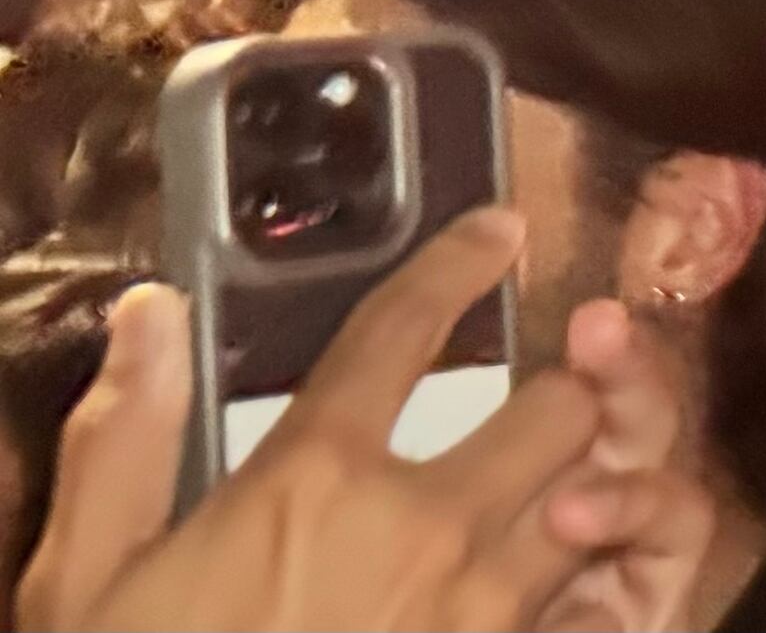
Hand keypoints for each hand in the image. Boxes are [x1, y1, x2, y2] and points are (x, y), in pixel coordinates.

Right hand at [20, 213, 708, 632]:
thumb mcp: (85, 580)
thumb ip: (121, 440)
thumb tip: (149, 312)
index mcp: (313, 482)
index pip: (402, 334)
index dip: (457, 267)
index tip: (502, 232)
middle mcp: (424, 526)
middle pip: (560, 405)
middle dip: (577, 384)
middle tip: (576, 372)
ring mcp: (486, 607)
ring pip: (608, 493)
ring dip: (610, 474)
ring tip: (593, 465)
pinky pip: (614, 600)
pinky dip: (619, 577)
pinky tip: (594, 571)